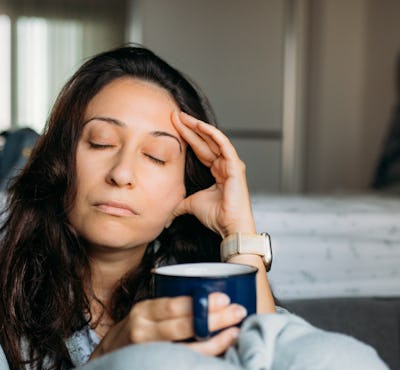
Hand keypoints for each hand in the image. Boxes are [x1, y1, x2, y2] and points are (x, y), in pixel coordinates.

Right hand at [89, 292, 246, 359]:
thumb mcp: (144, 315)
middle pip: (183, 326)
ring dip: (215, 342)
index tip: (224, 299)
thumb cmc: (133, 335)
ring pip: (186, 350)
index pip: (173, 306)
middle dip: (214, 319)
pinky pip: (183, 365)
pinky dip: (204, 360)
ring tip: (234, 334)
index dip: (200, 303)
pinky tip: (221, 353)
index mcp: (142, 312)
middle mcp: (142, 333)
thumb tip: (209, 301)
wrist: (105, 362)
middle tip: (238, 312)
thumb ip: (167, 310)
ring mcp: (147, 355)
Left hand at [170, 111, 256, 236]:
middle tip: (175, 115)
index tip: (172, 126)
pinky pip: (223, 144)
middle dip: (189, 127)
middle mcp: (225, 164)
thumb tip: (164, 212)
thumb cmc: (216, 216)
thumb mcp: (190, 205)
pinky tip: (200, 125)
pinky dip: (212, 134)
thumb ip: (178, 204)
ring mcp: (231, 164)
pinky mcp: (234, 165)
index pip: (200, 149)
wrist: (228, 226)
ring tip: (183, 117)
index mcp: (217, 171)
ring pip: (212, 139)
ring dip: (197, 127)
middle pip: (205, 141)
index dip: (187, 137)